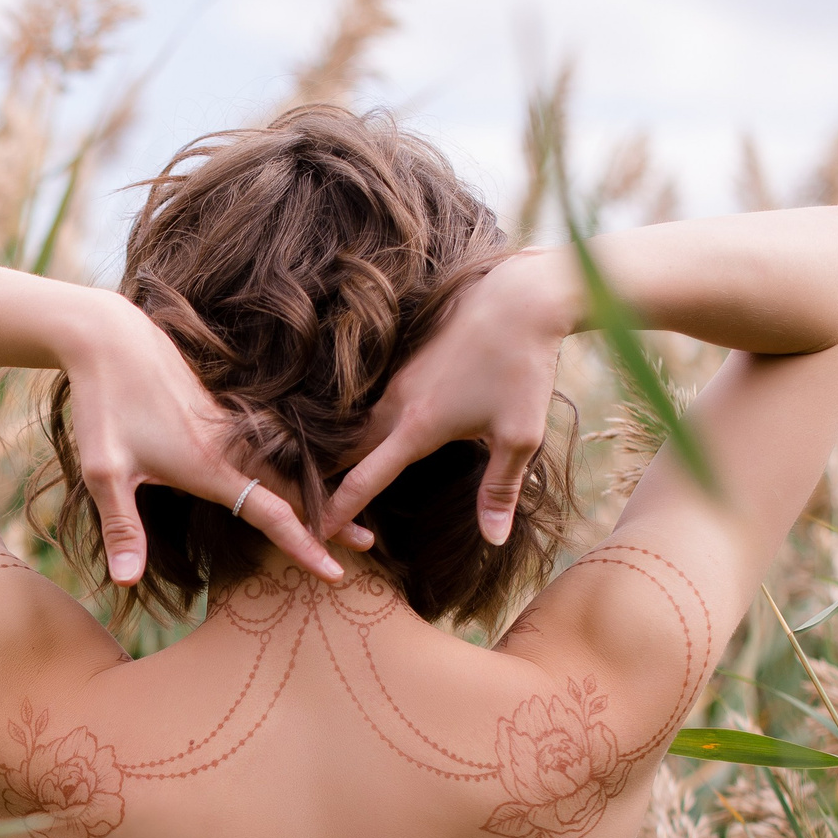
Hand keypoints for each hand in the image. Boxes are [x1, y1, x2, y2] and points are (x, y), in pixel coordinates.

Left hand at [66, 300, 343, 583]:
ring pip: (282, 466)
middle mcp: (230, 446)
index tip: (334, 573)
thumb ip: (121, 527)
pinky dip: (289, 465)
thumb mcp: (103, 471)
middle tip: (367, 545)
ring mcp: (228, 427)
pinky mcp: (219, 413)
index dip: (304, 546)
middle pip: (292, 489)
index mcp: (211, 465)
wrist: (110, 337)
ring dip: (314, 490)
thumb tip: (127, 581)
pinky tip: (295, 472)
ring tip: (344, 512)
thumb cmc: (103, 403)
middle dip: (331, 518)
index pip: (272, 514)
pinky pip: (265, 447)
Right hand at [322, 249, 575, 547]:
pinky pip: (375, 401)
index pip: (364, 479)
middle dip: (329, 480)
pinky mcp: (406, 360)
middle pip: (349, 450)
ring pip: (361, 423)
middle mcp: (396, 403)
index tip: (320, 532)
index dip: (339, 509)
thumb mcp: (520, 437)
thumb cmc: (523, 369)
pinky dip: (366, 424)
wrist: (519, 298)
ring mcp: (398, 378)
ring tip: (335, 474)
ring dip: (348, 450)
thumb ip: (499, 490)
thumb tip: (492, 539)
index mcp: (416, 428)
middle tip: (315, 509)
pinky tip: (372, 432)